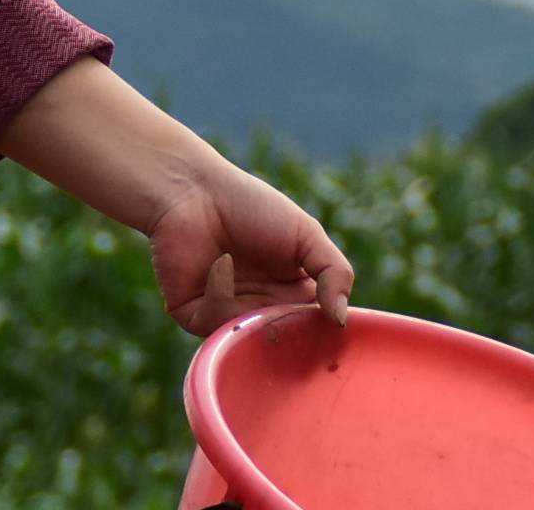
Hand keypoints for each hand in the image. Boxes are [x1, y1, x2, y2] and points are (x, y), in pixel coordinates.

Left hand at [144, 157, 354, 337]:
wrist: (192, 189)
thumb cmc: (251, 206)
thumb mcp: (306, 235)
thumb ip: (334, 273)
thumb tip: (341, 320)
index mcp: (292, 295)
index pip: (315, 330)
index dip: (323, 334)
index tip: (332, 331)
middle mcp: (261, 309)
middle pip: (284, 343)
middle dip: (288, 332)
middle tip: (289, 309)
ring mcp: (227, 315)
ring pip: (250, 342)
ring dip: (254, 312)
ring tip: (251, 276)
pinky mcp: (193, 315)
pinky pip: (214, 326)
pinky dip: (221, 296)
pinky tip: (219, 263)